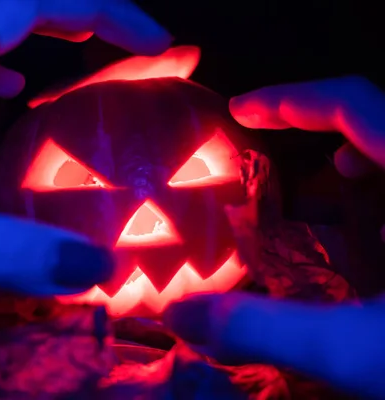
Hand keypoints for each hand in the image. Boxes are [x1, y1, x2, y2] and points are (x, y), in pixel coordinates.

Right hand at [164, 76, 384, 398]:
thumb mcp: (358, 351)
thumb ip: (263, 330)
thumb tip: (179, 316)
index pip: (356, 103)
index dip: (290, 100)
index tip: (240, 110)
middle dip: (323, 119)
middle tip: (272, 137)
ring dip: (367, 147)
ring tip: (332, 173)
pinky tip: (383, 228)